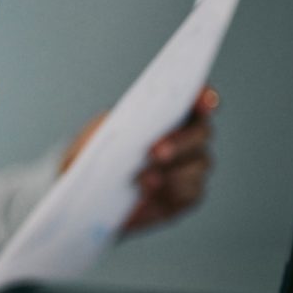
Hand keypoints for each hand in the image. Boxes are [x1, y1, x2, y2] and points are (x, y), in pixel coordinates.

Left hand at [61, 87, 218, 232]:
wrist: (88, 188)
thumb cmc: (98, 152)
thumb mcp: (102, 130)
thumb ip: (122, 122)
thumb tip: (136, 124)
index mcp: (168, 112)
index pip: (196, 98)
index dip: (204, 97)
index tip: (204, 101)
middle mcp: (187, 136)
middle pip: (202, 132)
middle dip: (180, 141)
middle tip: (155, 152)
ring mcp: (191, 166)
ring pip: (199, 163)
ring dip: (173, 171)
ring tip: (143, 179)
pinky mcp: (186, 195)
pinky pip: (191, 193)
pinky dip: (171, 192)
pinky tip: (149, 193)